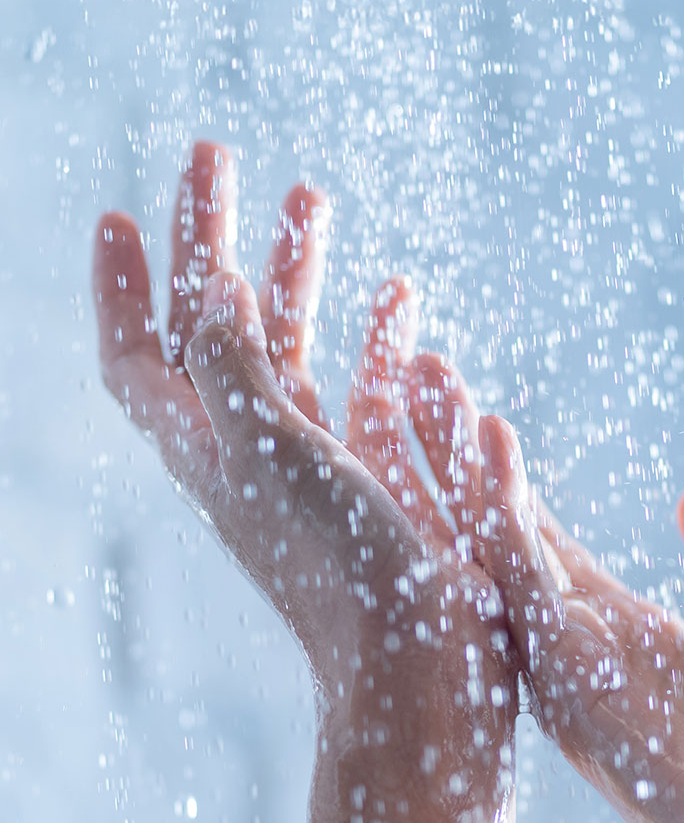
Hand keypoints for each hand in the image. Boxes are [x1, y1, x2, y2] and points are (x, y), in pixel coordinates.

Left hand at [92, 141, 517, 786]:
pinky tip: (402, 297)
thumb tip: (211, 288)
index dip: (123, 286)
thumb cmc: (341, 566)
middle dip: (212, 240)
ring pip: (290, 345)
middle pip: (214, 327)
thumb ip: (236, 363)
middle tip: (218, 157)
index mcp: (209, 449)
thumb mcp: (272, 451)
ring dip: (294, 271)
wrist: (420, 665)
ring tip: (313, 197)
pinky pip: (364, 384)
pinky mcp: (376, 478)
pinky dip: (374, 334)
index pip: (140, 353)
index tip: (124, 213)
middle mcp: (251, 452)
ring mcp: (314, 465)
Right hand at [404, 391, 683, 822]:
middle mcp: (585, 653)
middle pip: (499, 536)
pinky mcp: (582, 687)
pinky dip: (505, 513)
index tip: (469, 413)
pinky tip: (488, 443)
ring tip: (420, 376)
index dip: (505, 481)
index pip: (545, 544)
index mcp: (628, 642)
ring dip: (456, 466)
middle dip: (452, 457)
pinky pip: (529, 586)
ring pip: (495, 549)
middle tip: (413, 370)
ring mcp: (576, 670)